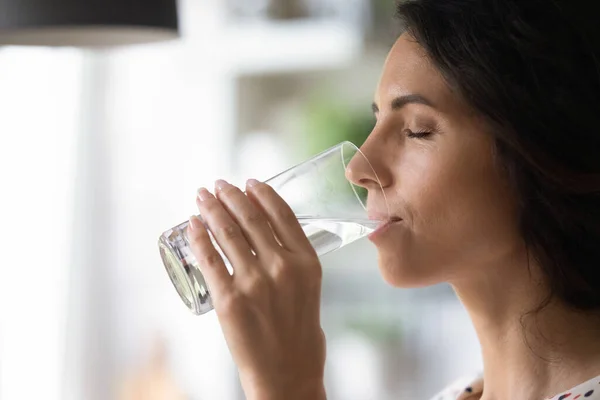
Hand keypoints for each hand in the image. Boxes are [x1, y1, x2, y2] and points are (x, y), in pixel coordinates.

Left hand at [187, 179, 325, 399]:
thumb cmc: (299, 331)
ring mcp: (254, 283)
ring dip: (211, 209)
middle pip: (250, 218)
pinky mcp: (229, 300)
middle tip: (218, 185)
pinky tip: (192, 225)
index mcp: (307, 261)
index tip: (248, 183)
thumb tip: (265, 232)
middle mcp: (282, 267)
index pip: (282, 214)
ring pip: (227, 233)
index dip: (262, 193)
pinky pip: (209, 260)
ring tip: (202, 197)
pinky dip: (198, 238)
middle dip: (230, 196)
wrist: (287, 372)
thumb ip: (293, 258)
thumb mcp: (309, 287)